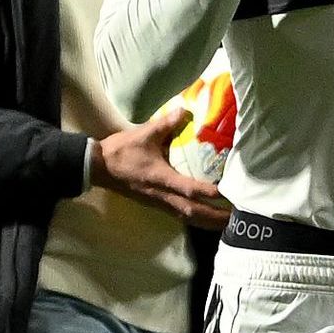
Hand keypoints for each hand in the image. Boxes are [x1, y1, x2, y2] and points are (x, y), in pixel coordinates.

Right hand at [90, 101, 231, 228]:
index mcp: (160, 178)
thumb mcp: (144, 134)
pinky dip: (194, 218)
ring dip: (206, 221)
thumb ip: (166, 123)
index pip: (188, 188)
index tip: (224, 193)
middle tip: (234, 218)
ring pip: (186, 217)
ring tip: (225, 223)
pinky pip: (179, 215)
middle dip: (213, 216)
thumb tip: (185, 110)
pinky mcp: (155, 204)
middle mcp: (162, 195)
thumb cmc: (122, 151)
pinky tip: (205, 218)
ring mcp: (158, 202)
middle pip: (192, 212)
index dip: (206, 192)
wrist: (99, 167)